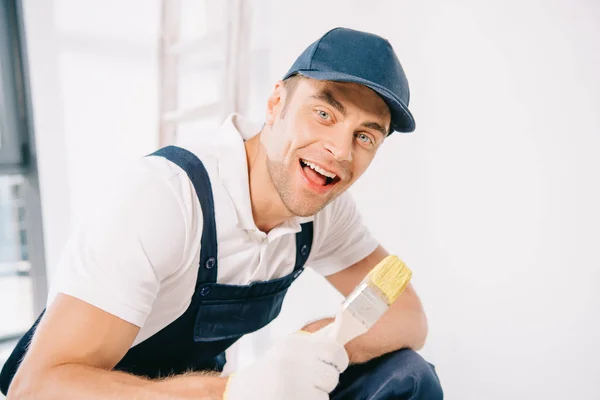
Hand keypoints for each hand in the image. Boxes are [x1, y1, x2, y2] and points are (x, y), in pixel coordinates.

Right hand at [223, 331, 348, 399]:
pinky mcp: (295, 398)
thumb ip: (313, 344)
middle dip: (327, 380)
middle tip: (314, 381)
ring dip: (318, 393)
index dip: (339, 360)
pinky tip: (296, 397)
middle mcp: (295, 360)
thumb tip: (340, 332)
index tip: (335, 365)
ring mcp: (294, 382)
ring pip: (327, 391)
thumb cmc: (270, 371)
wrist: (245, 392)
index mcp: (295, 344)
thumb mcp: (288, 350)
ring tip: (300, 390)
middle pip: (332, 374)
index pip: (334, 349)